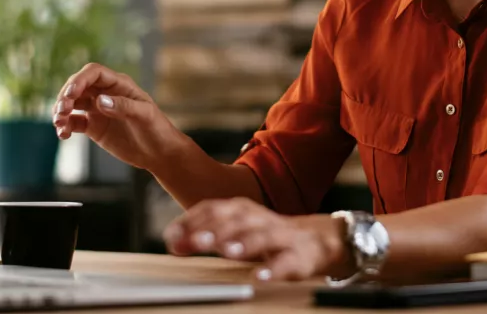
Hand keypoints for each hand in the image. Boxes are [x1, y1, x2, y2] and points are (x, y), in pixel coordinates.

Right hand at [52, 63, 184, 170]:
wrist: (159, 152)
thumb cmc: (156, 129)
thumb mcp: (144, 115)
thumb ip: (123, 106)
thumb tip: (99, 100)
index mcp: (119, 84)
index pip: (93, 73)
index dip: (79, 80)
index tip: (70, 94)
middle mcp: (106, 93)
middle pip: (78, 86)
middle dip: (65, 96)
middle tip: (62, 112)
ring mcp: (98, 110)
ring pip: (72, 103)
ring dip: (61, 110)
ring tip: (59, 123)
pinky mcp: (94, 126)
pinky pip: (74, 122)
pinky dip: (65, 126)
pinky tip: (63, 135)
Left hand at [162, 198, 352, 281]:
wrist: (314, 240)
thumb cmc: (263, 237)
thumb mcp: (232, 232)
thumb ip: (203, 234)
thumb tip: (173, 241)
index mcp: (241, 209)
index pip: (214, 209)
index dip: (193, 222)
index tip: (173, 238)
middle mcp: (259, 218)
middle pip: (236, 220)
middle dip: (215, 230)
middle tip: (196, 242)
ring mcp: (280, 236)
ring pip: (262, 236)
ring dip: (244, 242)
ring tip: (228, 252)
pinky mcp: (298, 256)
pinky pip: (286, 262)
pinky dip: (273, 269)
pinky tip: (260, 277)